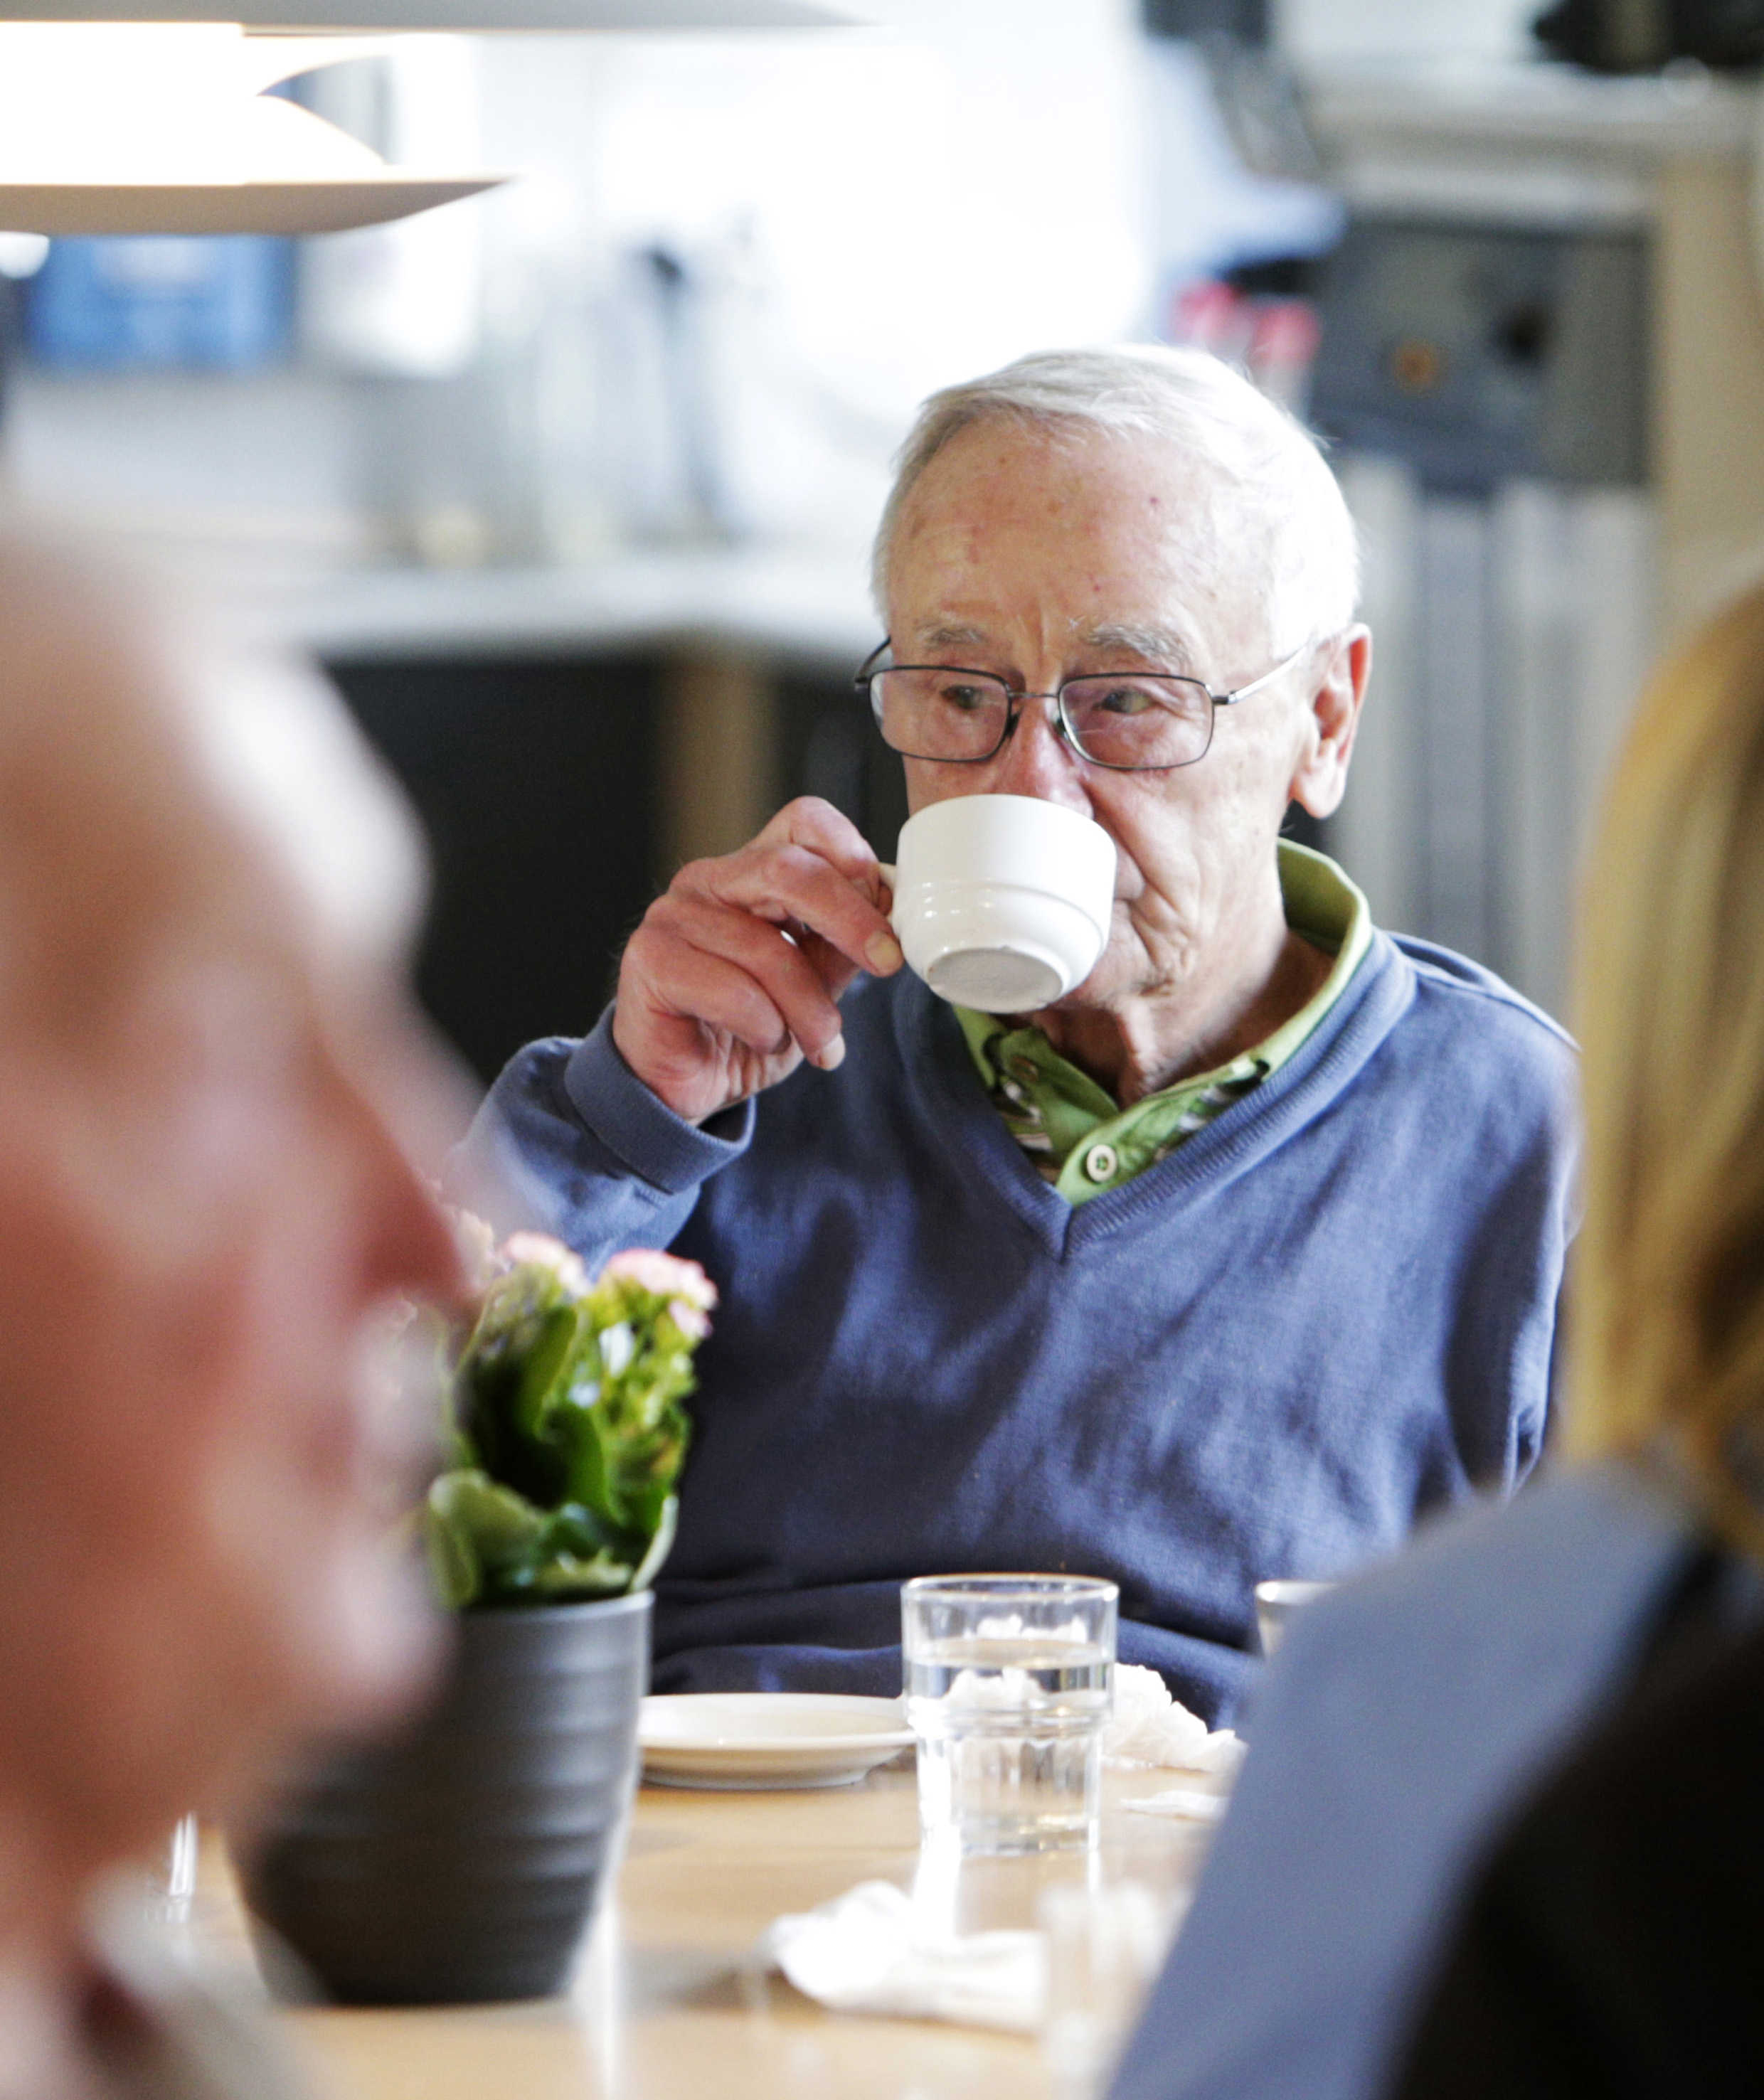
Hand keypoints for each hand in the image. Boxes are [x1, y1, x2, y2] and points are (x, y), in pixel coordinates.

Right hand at [611, 798, 903, 1123]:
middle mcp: (709, 881)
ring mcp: (673, 916)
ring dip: (810, 1010)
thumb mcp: (814, 983)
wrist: (687, 1084)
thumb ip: (842, 944)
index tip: (885, 903)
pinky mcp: (650, 960)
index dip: (850, 850)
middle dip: (849, 919)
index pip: (803, 821)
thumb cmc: (749, 1026)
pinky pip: (733, 992)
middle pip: (788, 869)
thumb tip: (888, 914)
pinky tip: (762, 1041)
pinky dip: (766, 1028)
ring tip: (817, 1042)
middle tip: (886, 962)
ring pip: (768, 950)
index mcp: (752, 871)